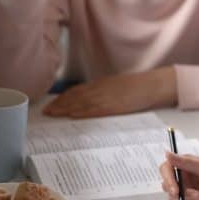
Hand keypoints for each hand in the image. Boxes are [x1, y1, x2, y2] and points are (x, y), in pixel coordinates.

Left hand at [43, 67, 176, 117]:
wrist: (152, 85)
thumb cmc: (137, 87)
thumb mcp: (116, 86)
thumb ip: (102, 92)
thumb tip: (88, 101)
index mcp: (101, 84)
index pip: (76, 91)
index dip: (62, 98)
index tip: (51, 104)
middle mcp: (100, 89)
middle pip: (75, 97)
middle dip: (59, 104)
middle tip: (46, 112)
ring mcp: (106, 97)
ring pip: (81, 103)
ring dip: (66, 109)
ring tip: (53, 115)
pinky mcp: (114, 106)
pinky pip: (95, 109)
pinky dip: (83, 112)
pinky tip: (73, 115)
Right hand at [159, 152, 198, 199]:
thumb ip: (184, 162)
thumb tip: (167, 153)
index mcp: (182, 165)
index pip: (166, 170)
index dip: (168, 180)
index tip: (175, 189)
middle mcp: (181, 177)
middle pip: (169, 188)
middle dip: (184, 194)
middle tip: (198, 195)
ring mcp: (185, 190)